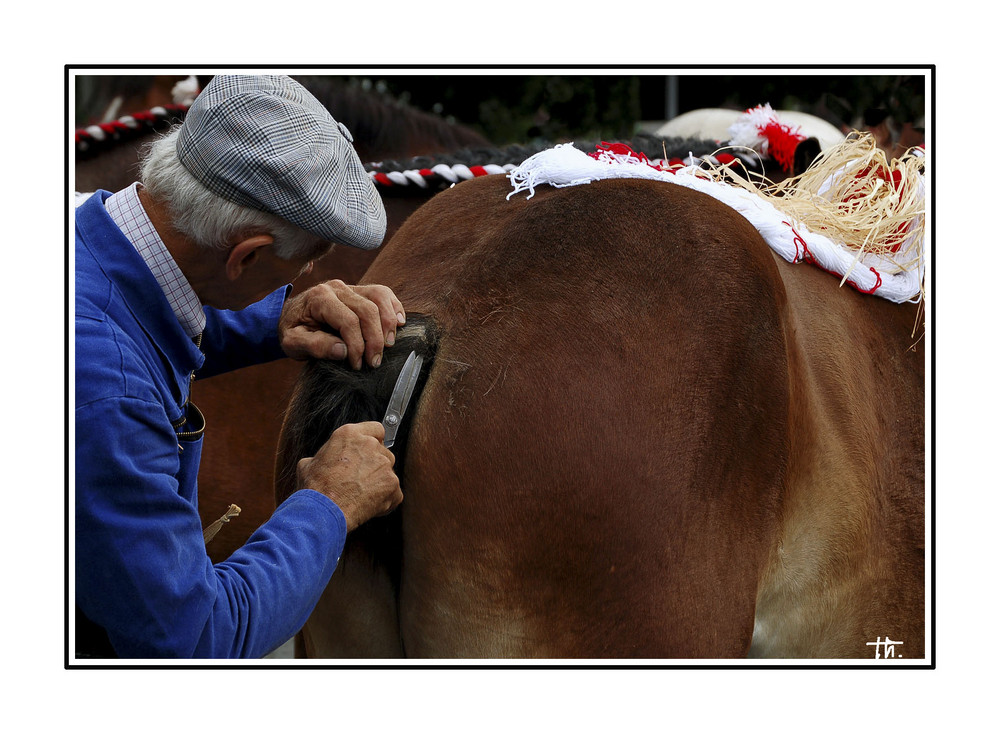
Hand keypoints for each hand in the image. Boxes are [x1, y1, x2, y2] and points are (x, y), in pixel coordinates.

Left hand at [279, 279, 404, 368]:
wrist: (290, 315)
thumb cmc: (292, 330)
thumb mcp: (292, 343)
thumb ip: (313, 346)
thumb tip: (342, 351)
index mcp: (319, 298)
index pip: (348, 321)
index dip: (357, 345)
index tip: (356, 364)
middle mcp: (337, 287)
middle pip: (367, 310)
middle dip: (375, 339)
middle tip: (374, 362)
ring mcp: (350, 286)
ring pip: (379, 297)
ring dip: (388, 323)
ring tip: (388, 345)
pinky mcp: (360, 290)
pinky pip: (383, 293)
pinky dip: (394, 307)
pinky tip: (398, 323)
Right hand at [295, 422, 402, 531]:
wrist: (325, 509)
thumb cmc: (315, 488)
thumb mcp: (309, 463)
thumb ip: (325, 456)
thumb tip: (324, 461)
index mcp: (350, 434)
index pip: (376, 429)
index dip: (374, 441)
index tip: (370, 452)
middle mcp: (370, 444)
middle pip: (383, 452)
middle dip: (375, 466)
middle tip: (360, 480)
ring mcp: (383, 463)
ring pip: (388, 472)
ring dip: (380, 483)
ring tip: (361, 495)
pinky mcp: (392, 483)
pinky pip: (394, 493)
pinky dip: (386, 500)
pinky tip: (369, 506)